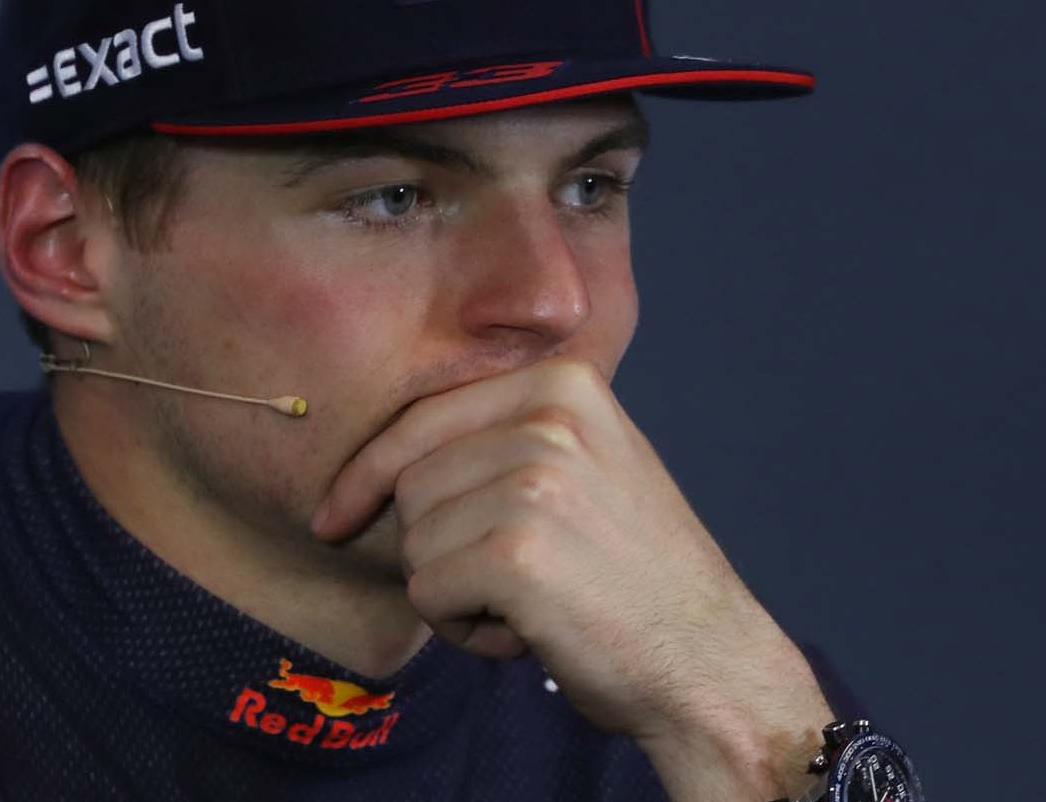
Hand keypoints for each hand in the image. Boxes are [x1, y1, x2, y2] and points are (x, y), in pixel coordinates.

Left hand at [311, 358, 832, 798]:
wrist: (710, 662)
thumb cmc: (638, 578)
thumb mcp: (590, 467)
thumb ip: (511, 437)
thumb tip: (390, 454)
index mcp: (563, 383)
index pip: (423, 418)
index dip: (368, 472)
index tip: (335, 514)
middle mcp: (550, 417)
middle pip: (412, 482)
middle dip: (440, 546)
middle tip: (517, 583)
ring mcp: (534, 480)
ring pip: (414, 540)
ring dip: (455, 592)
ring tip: (533, 605)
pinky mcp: (516, 551)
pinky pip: (427, 591)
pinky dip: (463, 629)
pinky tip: (528, 633)